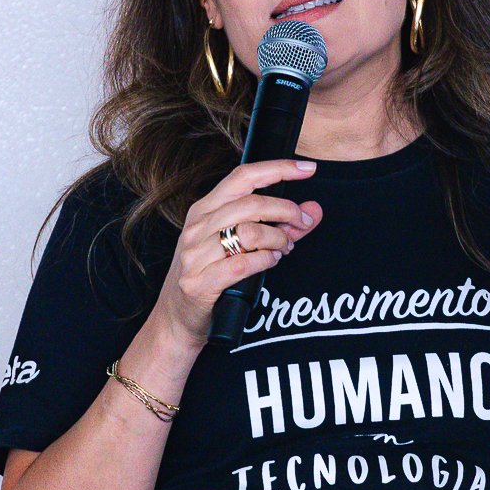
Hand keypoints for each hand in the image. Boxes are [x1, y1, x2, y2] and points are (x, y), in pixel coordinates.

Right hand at [153, 157, 321, 348]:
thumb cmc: (210, 278)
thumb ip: (278, 227)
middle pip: (251, 204)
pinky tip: (270, 262)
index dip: (277, 169)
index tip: (307, 168)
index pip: (243, 177)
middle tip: (301, 223)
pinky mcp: (200, 283)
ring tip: (283, 248)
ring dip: (277, 239)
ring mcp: (195, 255)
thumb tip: (312, 211)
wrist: (176, 321)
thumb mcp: (239, 246)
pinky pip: (244, 264)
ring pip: (250, 232)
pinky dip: (266, 260)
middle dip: (286, 211)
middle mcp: (197, 228)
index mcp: (204, 210)